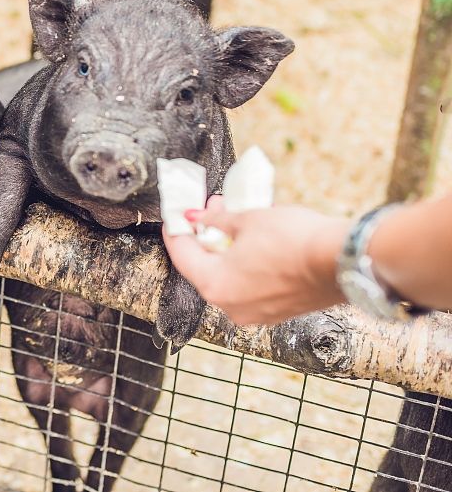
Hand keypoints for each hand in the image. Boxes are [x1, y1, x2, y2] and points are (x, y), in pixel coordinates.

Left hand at [161, 195, 348, 325]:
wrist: (343, 260)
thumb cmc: (294, 240)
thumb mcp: (247, 219)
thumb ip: (216, 220)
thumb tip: (198, 217)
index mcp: (215, 286)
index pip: (182, 255)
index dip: (177, 231)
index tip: (176, 216)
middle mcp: (231, 306)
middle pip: (206, 266)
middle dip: (208, 234)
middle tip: (213, 207)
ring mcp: (256, 313)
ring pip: (231, 275)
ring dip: (230, 246)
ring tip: (238, 217)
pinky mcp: (279, 311)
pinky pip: (252, 284)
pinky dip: (249, 262)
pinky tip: (258, 238)